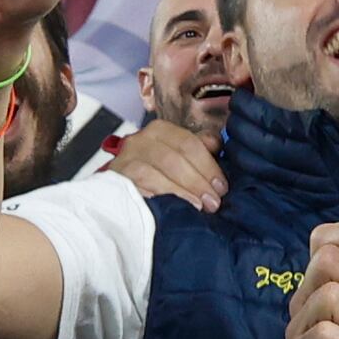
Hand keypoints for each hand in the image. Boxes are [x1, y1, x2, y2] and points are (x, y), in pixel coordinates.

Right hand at [102, 114, 224, 209]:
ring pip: (156, 171)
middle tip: (213, 202)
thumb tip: (216, 144)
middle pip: (174, 158)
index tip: (221, 187)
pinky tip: (172, 207)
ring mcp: (126, 159)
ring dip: (182, 191)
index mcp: (160, 131)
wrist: (119, 196)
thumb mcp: (177, 158)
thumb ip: (197, 150)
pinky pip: (141, 186)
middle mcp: (141, 140)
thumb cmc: (153, 175)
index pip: (189, 143)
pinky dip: (160, 196)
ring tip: (198, 207)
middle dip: (198, 181)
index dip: (209, 166)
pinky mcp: (117, 178)